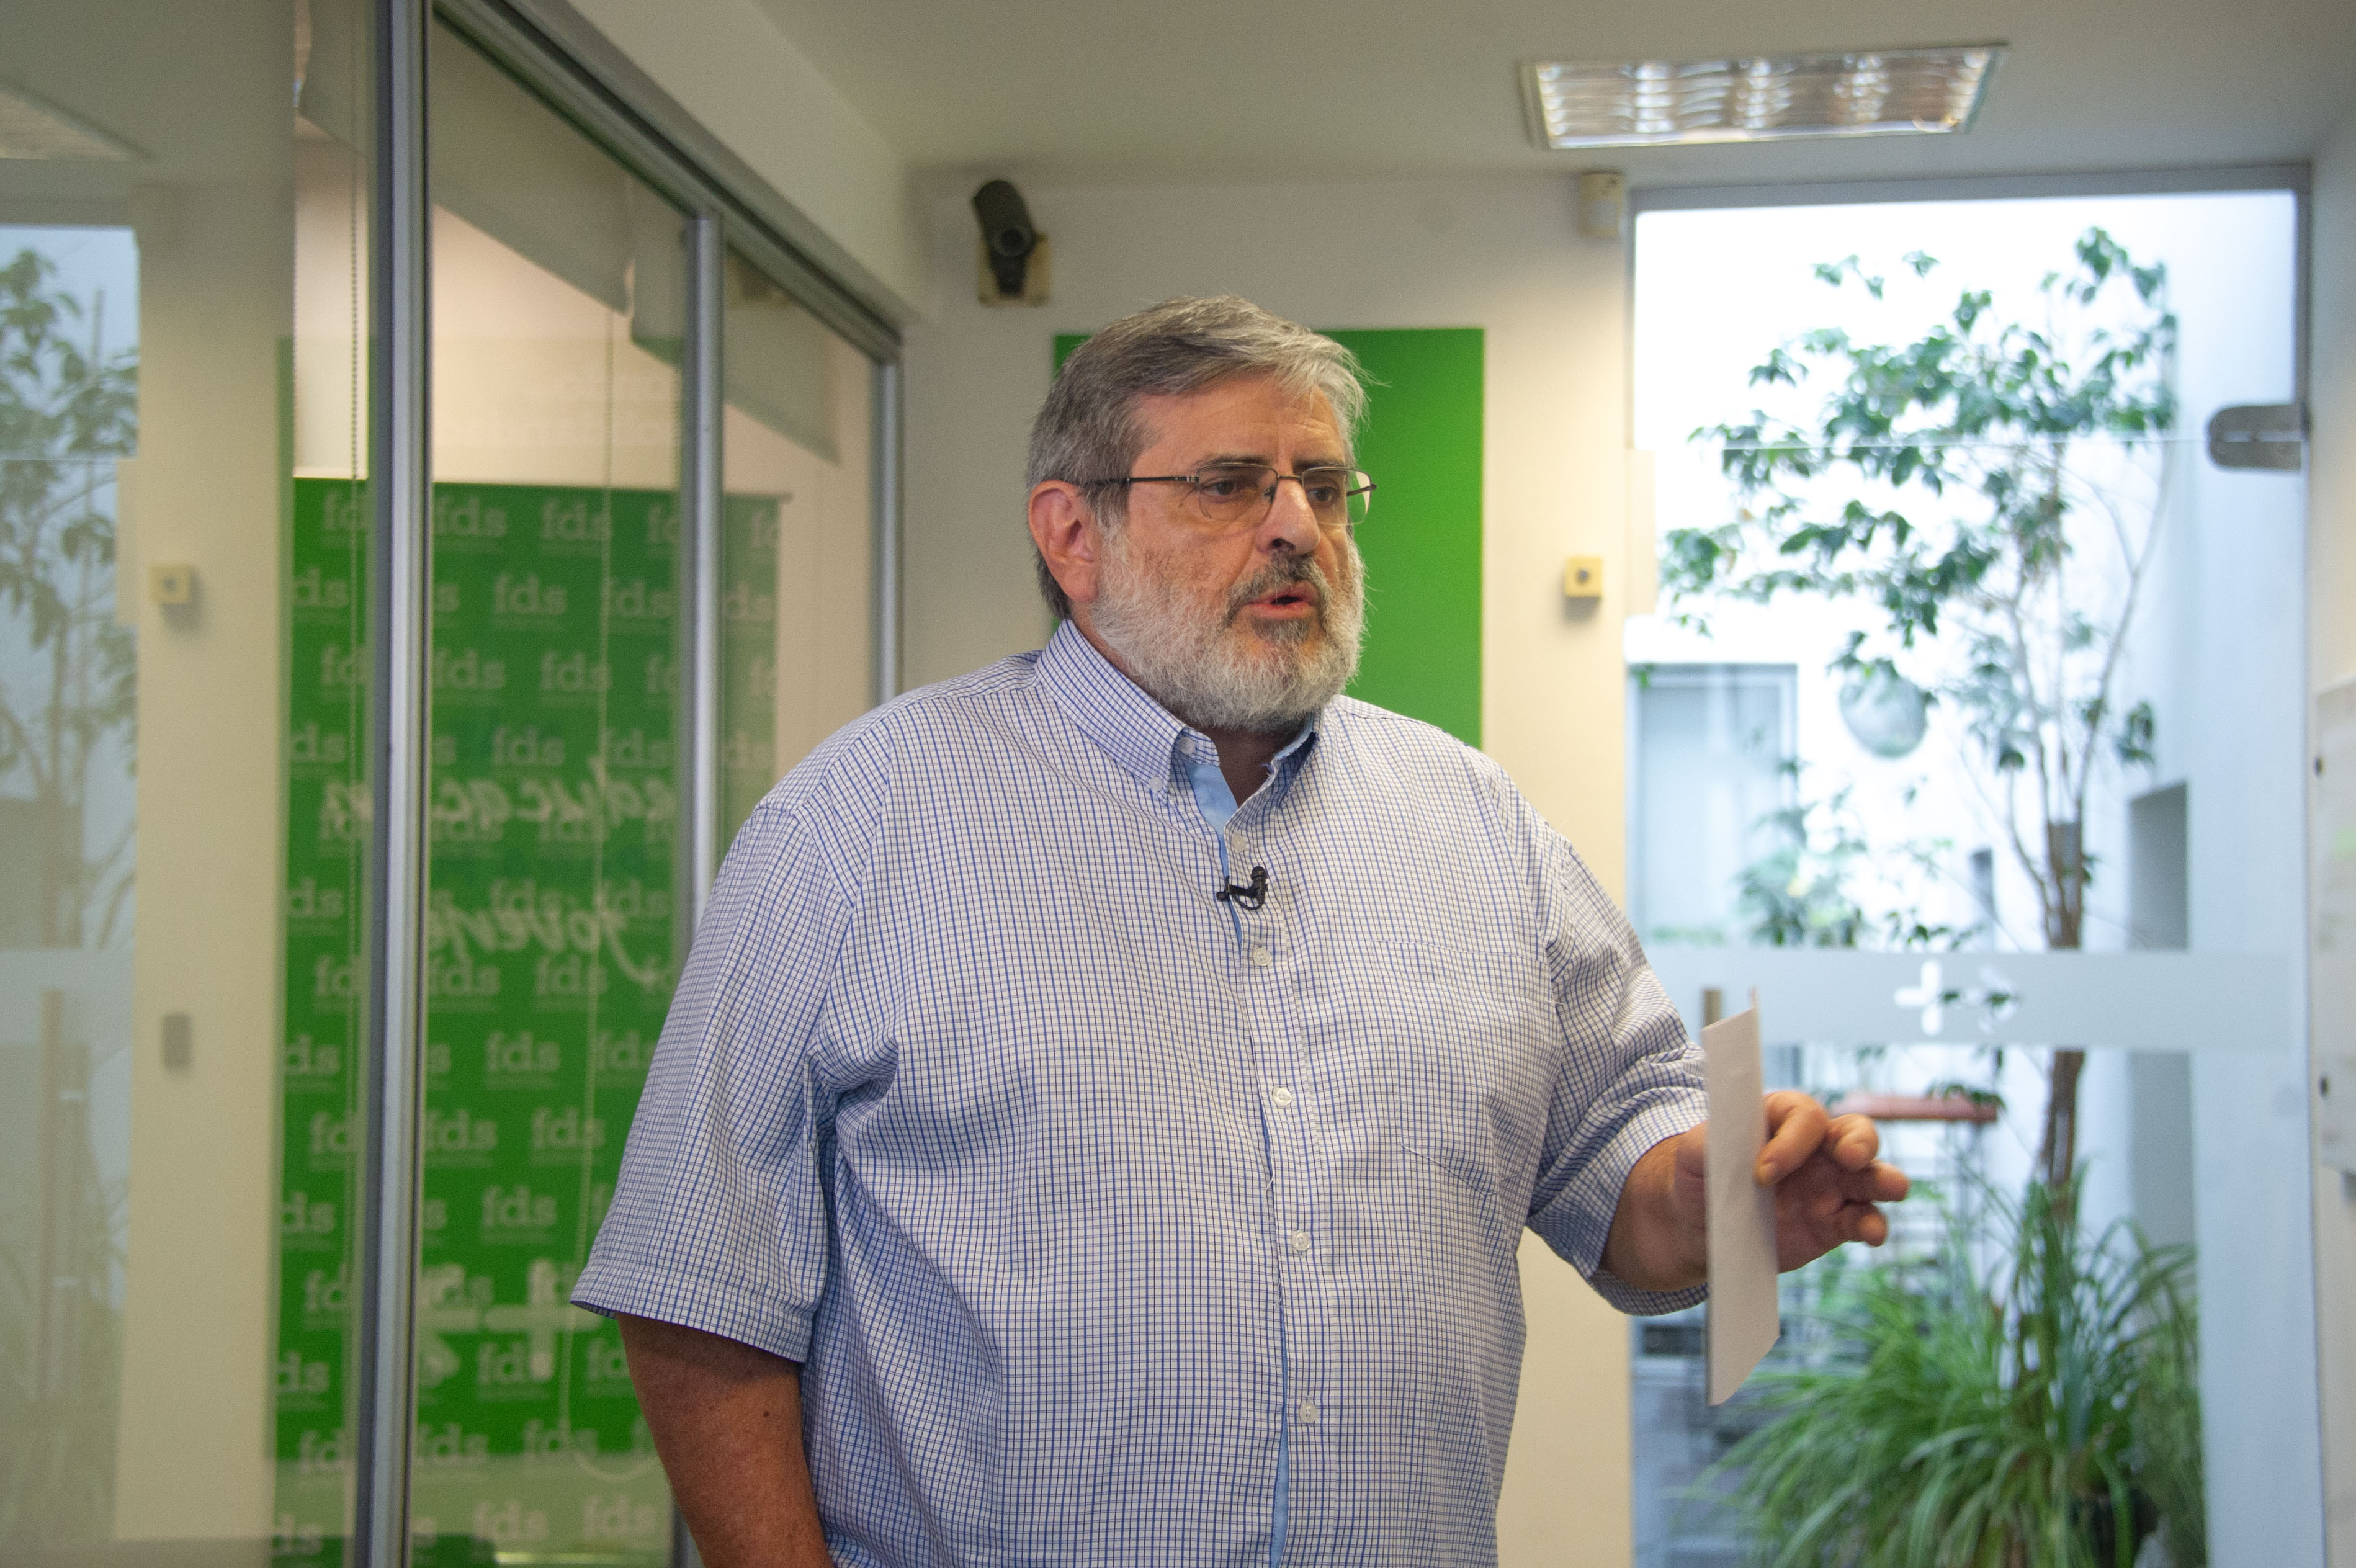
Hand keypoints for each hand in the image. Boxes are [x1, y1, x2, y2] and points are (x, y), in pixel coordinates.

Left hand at [1674, 1092, 1911, 1270]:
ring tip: (1894, 1188)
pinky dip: (1873, 1226)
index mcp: (1783, 1119)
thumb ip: (1710, 1140)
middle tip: (1851, 1156)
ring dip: (1885, 1180)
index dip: (1790, 1141)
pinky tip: (1873, 1234)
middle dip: (1860, 1141)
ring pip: (1871, 1177)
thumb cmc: (1701, 1174)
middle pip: (1855, 1133)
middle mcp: (1816, 1148)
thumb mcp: (1695, 1152)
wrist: (1700, 1224)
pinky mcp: (1834, 1224)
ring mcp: (1831, 1186)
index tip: (1762, 1173)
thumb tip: (1725, 1139)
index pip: (1803, 1116)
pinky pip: (1862, 1220)